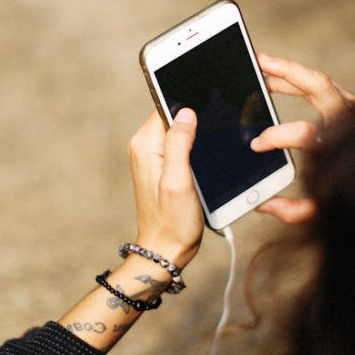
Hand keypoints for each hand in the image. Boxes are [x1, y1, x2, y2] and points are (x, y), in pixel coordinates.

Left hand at [128, 108, 203, 268]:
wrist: (167, 250)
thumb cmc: (172, 222)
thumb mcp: (178, 181)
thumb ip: (180, 143)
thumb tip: (186, 112)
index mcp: (144, 145)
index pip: (166, 105)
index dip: (188, 104)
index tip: (207, 113)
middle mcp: (144, 147)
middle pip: (173, 115)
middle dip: (195, 121)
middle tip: (210, 140)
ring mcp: (153, 156)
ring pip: (179, 130)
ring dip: (196, 137)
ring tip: (205, 156)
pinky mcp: (163, 165)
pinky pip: (180, 145)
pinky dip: (195, 149)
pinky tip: (203, 162)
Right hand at [251, 54, 354, 223]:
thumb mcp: (331, 209)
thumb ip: (298, 210)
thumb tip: (265, 205)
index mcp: (344, 146)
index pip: (306, 132)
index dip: (277, 136)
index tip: (257, 144)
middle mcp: (353, 122)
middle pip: (321, 86)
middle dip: (287, 71)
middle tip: (259, 62)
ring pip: (321, 82)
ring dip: (289, 73)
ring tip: (262, 64)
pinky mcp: (353, 107)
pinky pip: (324, 88)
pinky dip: (300, 82)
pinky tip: (279, 79)